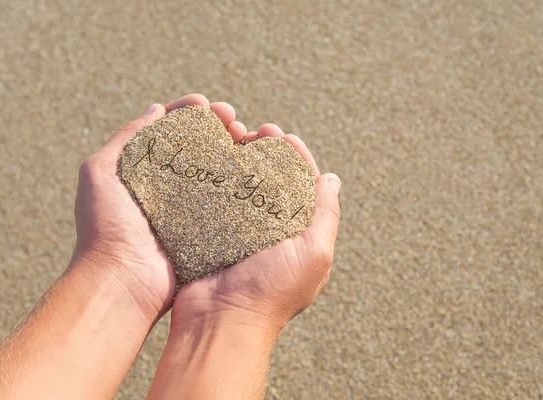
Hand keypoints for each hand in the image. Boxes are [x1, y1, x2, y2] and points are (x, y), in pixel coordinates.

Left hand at [73, 94, 246, 317]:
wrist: (124, 282)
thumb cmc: (106, 226)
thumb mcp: (100, 172)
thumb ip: (125, 137)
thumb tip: (156, 109)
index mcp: (144, 168)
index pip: (169, 129)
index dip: (187, 112)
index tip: (204, 104)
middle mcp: (170, 184)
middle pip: (199, 145)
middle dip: (217, 125)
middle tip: (232, 118)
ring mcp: (191, 205)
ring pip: (218, 168)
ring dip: (233, 147)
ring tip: (247, 136)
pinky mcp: (209, 226)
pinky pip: (229, 198)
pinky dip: (242, 179)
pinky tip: (255, 165)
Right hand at [148, 105, 340, 399]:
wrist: (221, 322)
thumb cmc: (272, 291)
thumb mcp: (314, 254)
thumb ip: (326, 215)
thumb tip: (332, 179)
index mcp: (298, 232)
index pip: (303, 183)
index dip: (296, 156)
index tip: (283, 135)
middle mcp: (271, 229)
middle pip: (272, 179)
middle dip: (267, 152)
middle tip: (256, 132)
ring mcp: (240, 231)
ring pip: (243, 185)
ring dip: (241, 159)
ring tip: (233, 138)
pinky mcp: (212, 233)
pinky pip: (216, 198)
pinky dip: (216, 177)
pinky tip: (210, 159)